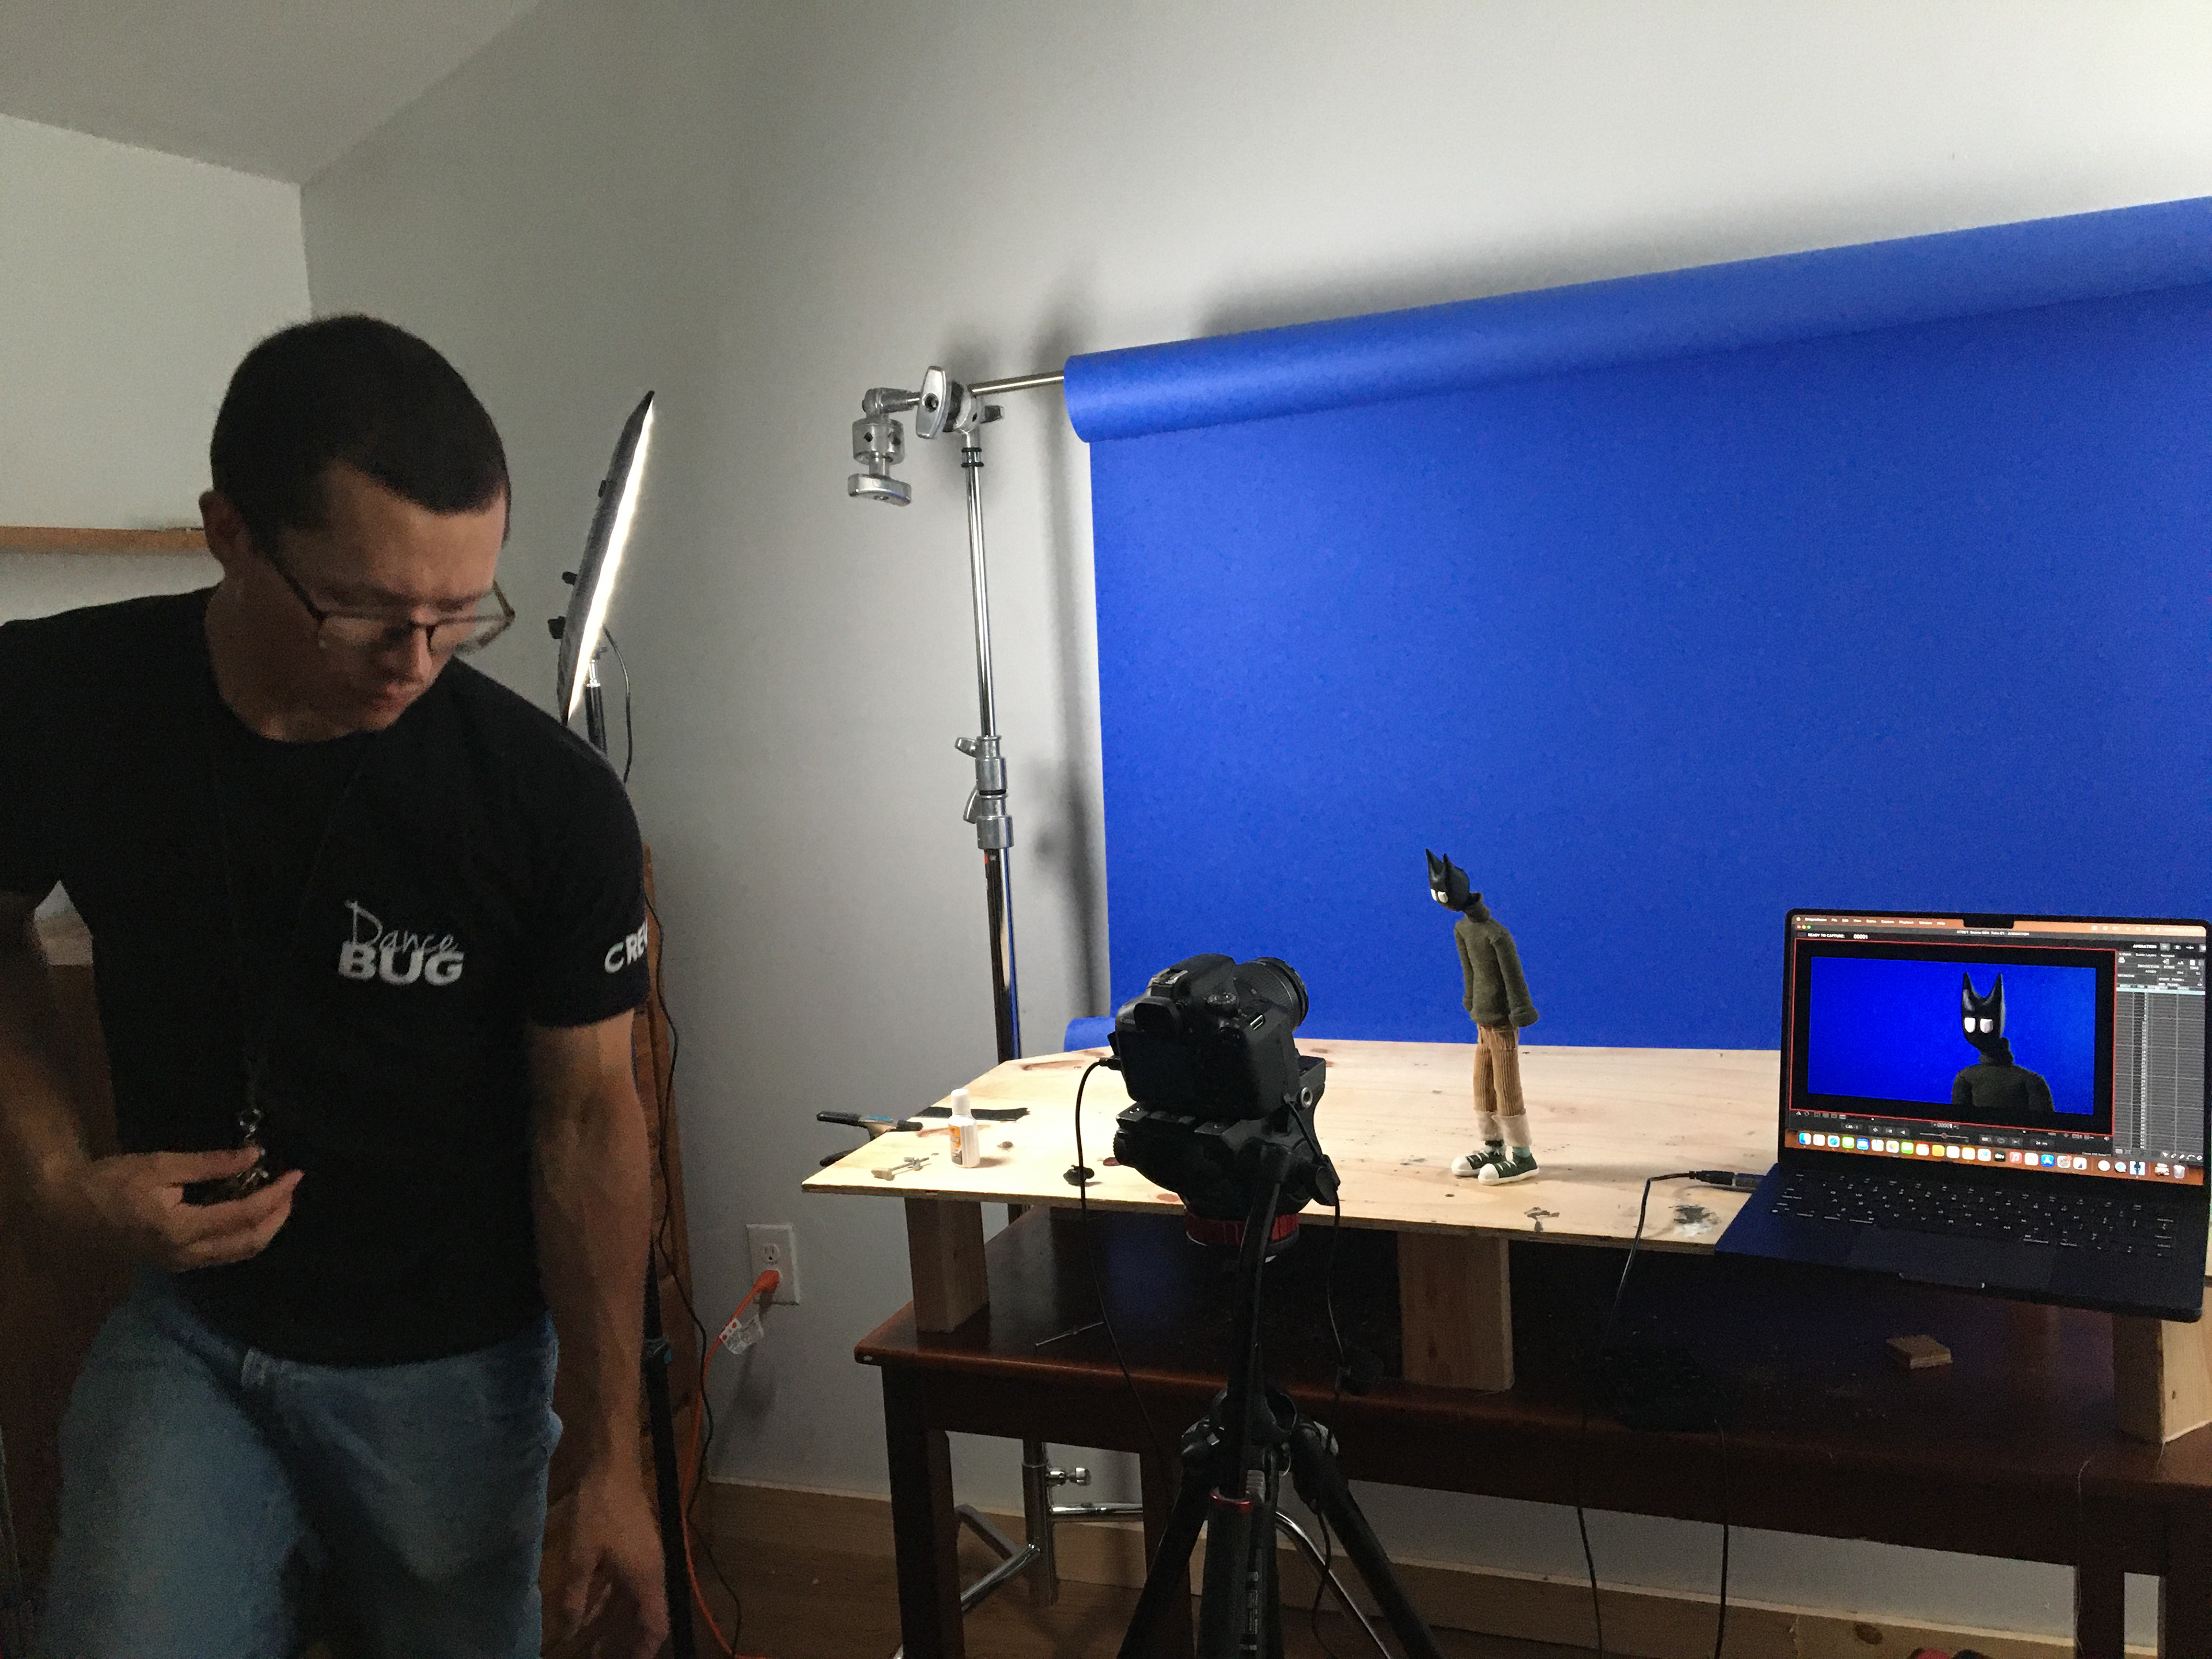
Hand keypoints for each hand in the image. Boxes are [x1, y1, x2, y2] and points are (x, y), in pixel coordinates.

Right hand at [65, 1149, 301, 1269]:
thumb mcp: (160, 1164)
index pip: (245, 1216)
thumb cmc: (111, 1181)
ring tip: (277, 1196)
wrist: (69, 1209)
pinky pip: (222, 1254)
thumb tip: (256, 1156)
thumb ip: (210, 1164)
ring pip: (238, 1253)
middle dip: (278, 1216)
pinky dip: (244, 1234)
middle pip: (250, 1243)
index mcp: (181, 1229)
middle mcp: (184, 1254)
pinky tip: (249, 1209)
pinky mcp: (175, 1262)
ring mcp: (179, 1263)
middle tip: (291, 1187)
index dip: (276, 1195)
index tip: (296, 1175)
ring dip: (265, 1227)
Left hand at [545, 1466, 669, 1658]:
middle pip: (646, 1615)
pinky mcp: (634, 1545)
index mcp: (645, 1577)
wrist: (612, 1465)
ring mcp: (644, 1556)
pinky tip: (590, 1608)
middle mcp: (651, 1570)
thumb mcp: (580, 1557)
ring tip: (593, 1641)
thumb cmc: (599, 1511)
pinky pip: (626, 1582)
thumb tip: (571, 1629)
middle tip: (603, 1656)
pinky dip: (611, 1599)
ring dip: (616, 1621)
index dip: (644, 1649)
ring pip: (634, 1599)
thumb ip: (575, 1597)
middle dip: (627, 1640)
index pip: (656, 1624)